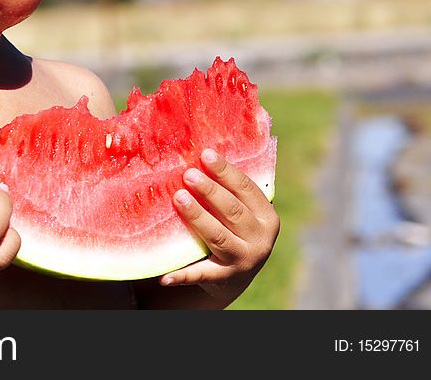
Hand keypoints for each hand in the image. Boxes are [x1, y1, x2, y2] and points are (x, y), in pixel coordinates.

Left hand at [160, 148, 279, 302]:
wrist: (234, 275)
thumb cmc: (233, 229)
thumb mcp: (241, 211)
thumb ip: (229, 189)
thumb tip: (200, 151)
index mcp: (266, 217)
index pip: (246, 189)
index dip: (225, 171)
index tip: (205, 154)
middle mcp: (260, 240)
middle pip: (232, 210)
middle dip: (210, 191)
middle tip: (188, 174)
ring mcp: (243, 260)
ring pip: (218, 236)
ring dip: (198, 217)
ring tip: (178, 198)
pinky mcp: (223, 279)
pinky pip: (199, 274)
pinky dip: (181, 275)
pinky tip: (163, 275)